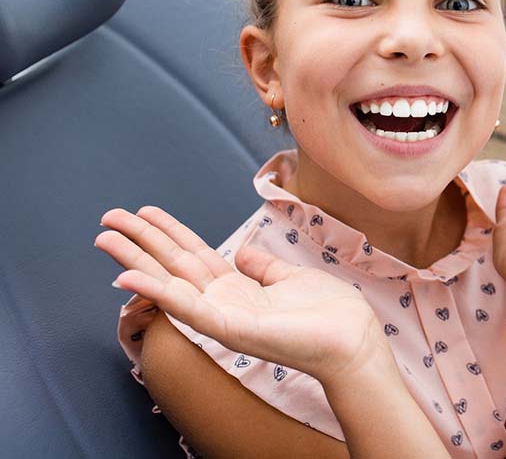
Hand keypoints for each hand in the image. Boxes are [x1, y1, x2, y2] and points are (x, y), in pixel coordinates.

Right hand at [96, 206, 392, 383]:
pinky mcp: (228, 328)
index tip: (143, 212)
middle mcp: (223, 302)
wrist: (351, 341)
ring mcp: (222, 316)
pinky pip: (185, 305)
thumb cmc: (328, 314)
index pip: (193, 255)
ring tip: (105, 239)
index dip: (168, 232)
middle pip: (173, 264)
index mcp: (238, 289)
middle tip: (107, 218)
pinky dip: (155, 289)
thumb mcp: (290, 278)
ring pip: (169, 281)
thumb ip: (262, 267)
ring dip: (135, 260)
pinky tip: (129, 275)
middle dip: (140, 240)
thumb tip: (242, 252)